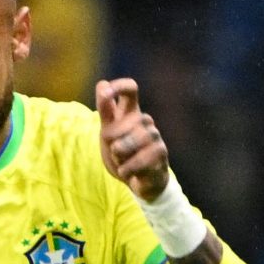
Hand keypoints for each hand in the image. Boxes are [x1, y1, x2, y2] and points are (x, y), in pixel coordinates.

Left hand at [96, 78, 171, 198]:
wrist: (139, 181)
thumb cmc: (123, 153)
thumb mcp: (108, 132)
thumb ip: (106, 109)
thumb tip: (102, 82)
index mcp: (132, 112)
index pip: (130, 89)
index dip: (118, 86)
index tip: (106, 92)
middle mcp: (146, 120)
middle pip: (120, 125)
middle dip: (112, 142)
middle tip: (116, 151)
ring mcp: (155, 136)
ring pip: (129, 143)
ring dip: (119, 157)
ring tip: (123, 161)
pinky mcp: (161, 153)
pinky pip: (137, 161)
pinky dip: (127, 169)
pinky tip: (128, 171)